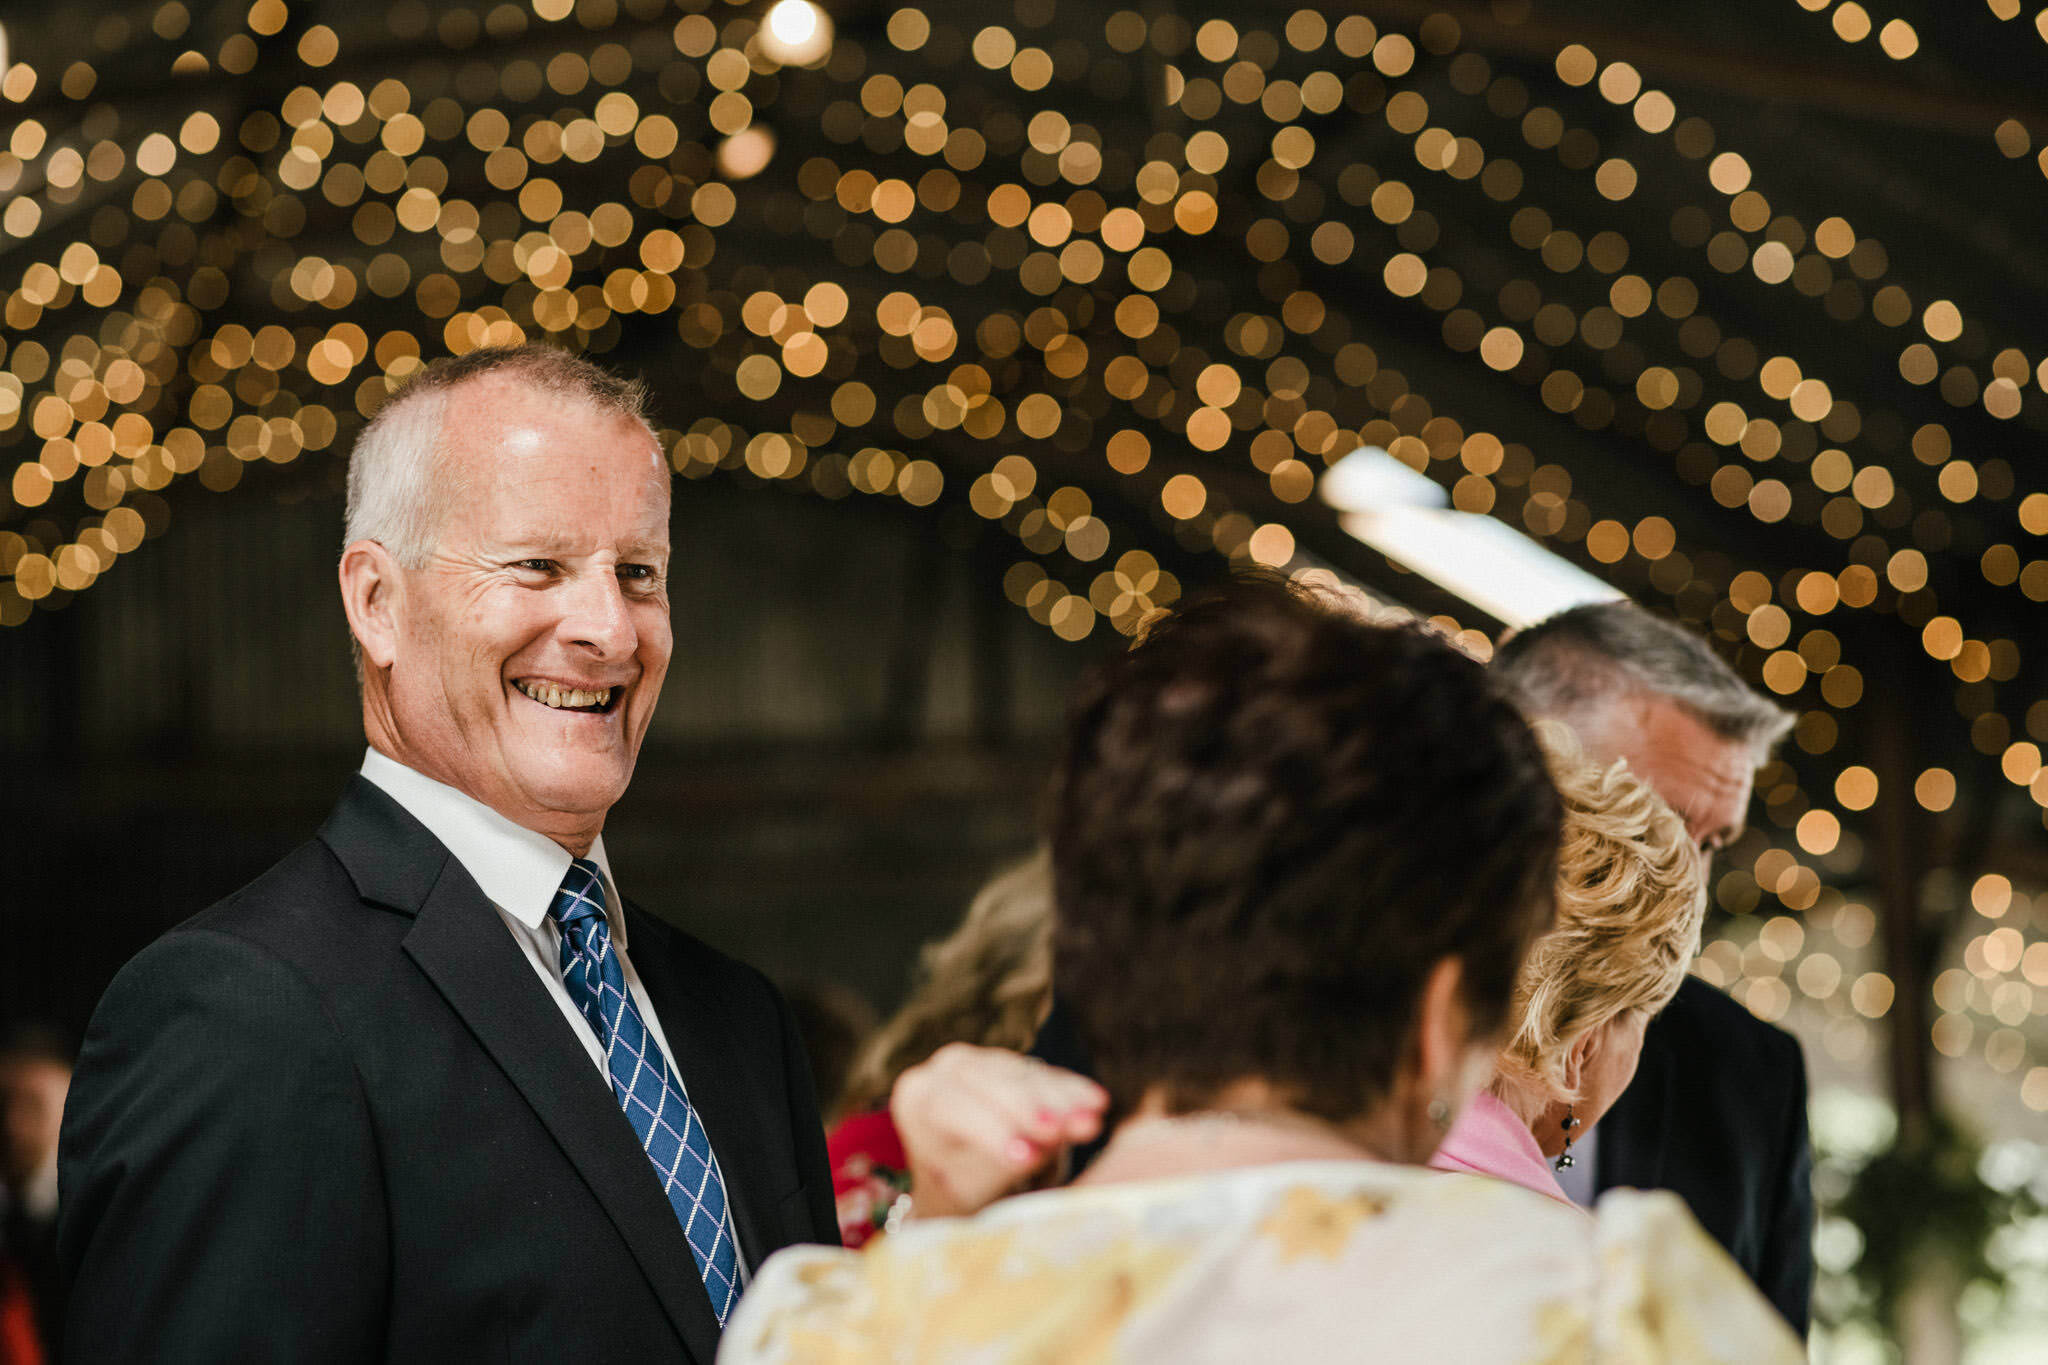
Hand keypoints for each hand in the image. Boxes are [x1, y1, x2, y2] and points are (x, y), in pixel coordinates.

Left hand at [890, 1043, 1107, 1220]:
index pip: (952, 1106)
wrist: (962, 1173)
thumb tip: (1037, 1149)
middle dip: (1033, 1106)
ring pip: (1023, 1074)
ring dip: (1061, 1098)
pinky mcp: (1016, 1063)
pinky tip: (1097, 1103)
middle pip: (990, 1081)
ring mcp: (983, 1059)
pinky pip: (1046, 1073)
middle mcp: (945, 1068)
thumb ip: (996, 1164)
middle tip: (1070, 1129)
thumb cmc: (959, 1185)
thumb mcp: (968, 1185)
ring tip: (1093, 1120)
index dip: (991, 1129)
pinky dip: (1071, 1090)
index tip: (1027, 1156)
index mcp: (917, 1098)